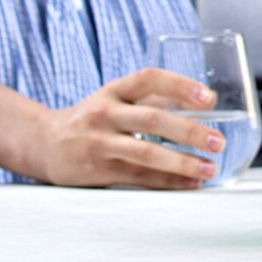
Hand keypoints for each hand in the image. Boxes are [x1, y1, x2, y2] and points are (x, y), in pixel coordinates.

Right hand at [32, 68, 224, 189]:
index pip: (149, 78)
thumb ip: (154, 98)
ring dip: (181, 162)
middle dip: (189, 131)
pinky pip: (139, 177)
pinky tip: (189, 183)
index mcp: (113, 89)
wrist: (44, 143)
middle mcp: (105, 113)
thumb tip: (205, 100)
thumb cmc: (90, 118)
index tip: (208, 97)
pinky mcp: (99, 171)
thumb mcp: (115, 98)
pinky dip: (167, 181)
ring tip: (208, 167)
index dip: (180, 85)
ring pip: (146, 153)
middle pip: (152, 119)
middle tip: (217, 141)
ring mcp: (100, 143)